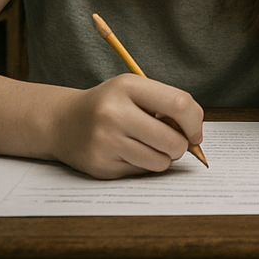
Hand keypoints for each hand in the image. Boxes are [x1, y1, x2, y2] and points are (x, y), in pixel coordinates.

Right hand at [50, 74, 203, 178]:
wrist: (63, 122)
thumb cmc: (109, 105)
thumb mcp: (134, 90)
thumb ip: (166, 104)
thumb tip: (195, 134)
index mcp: (127, 86)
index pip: (179, 104)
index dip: (195, 122)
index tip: (195, 132)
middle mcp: (114, 113)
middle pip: (172, 140)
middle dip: (181, 146)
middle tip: (175, 143)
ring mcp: (105, 142)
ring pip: (159, 161)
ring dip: (163, 157)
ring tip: (149, 145)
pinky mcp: (100, 166)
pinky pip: (141, 172)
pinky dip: (144, 165)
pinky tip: (128, 152)